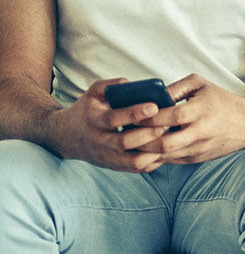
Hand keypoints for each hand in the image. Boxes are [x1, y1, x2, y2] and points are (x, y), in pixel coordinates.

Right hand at [41, 78, 167, 172]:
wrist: (67, 137)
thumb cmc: (86, 111)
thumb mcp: (92, 94)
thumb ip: (110, 86)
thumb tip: (132, 84)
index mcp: (94, 120)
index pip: (114, 118)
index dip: (135, 113)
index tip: (154, 106)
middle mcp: (100, 141)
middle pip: (125, 142)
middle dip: (149, 133)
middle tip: (167, 124)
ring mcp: (108, 157)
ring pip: (133, 161)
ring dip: (154, 152)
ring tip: (168, 139)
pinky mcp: (115, 167)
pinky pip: (137, 169)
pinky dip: (153, 162)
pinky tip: (163, 150)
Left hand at [137, 74, 244, 163]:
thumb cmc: (221, 101)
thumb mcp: (200, 84)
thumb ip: (174, 87)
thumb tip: (150, 95)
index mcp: (199, 112)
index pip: (167, 117)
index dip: (147, 117)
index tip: (132, 113)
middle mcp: (200, 133)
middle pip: (163, 143)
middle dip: (142, 139)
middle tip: (126, 131)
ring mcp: (199, 149)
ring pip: (166, 155)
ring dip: (146, 150)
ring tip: (131, 140)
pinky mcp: (198, 158)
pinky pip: (172, 160)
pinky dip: (156, 156)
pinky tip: (146, 148)